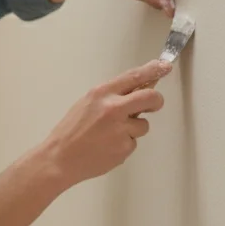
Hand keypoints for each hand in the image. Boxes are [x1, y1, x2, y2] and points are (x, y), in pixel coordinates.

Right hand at [41, 60, 171, 186]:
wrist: (60, 159)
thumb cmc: (70, 131)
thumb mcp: (87, 104)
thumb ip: (110, 97)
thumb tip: (135, 92)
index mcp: (101, 94)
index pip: (133, 77)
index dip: (153, 70)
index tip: (164, 66)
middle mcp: (113, 108)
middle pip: (150, 98)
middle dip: (156, 101)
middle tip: (153, 106)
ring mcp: (120, 129)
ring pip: (143, 125)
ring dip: (133, 130)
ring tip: (110, 136)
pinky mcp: (124, 148)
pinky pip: (133, 142)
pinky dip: (123, 145)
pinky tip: (107, 148)